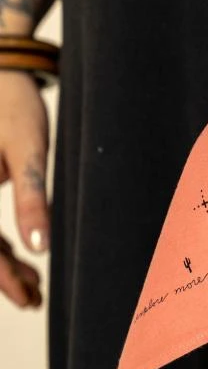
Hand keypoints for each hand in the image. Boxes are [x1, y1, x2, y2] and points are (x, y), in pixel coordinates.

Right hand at [0, 71, 48, 307]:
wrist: (1, 70)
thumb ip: (33, 197)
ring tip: (34, 284)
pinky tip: (21, 252)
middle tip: (36, 298)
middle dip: (3, 276)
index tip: (30, 297)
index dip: (2, 278)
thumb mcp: (30, 150)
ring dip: (0, 262)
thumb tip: (42, 248)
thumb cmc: (15, 105)